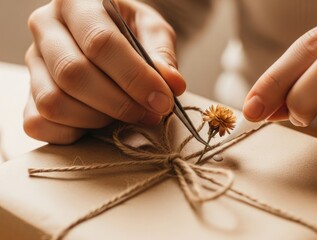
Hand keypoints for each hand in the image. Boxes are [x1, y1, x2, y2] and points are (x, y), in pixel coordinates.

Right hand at [24, 0, 184, 143]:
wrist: (107, 37)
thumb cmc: (129, 31)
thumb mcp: (152, 32)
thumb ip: (163, 56)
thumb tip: (172, 84)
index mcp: (77, 3)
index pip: (100, 42)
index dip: (135, 77)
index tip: (162, 100)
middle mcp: (46, 28)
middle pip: (72, 74)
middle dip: (119, 104)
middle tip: (149, 114)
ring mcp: (33, 63)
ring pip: (54, 102)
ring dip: (97, 119)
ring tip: (124, 115)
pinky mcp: (28, 95)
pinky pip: (40, 124)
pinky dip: (73, 132)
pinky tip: (98, 122)